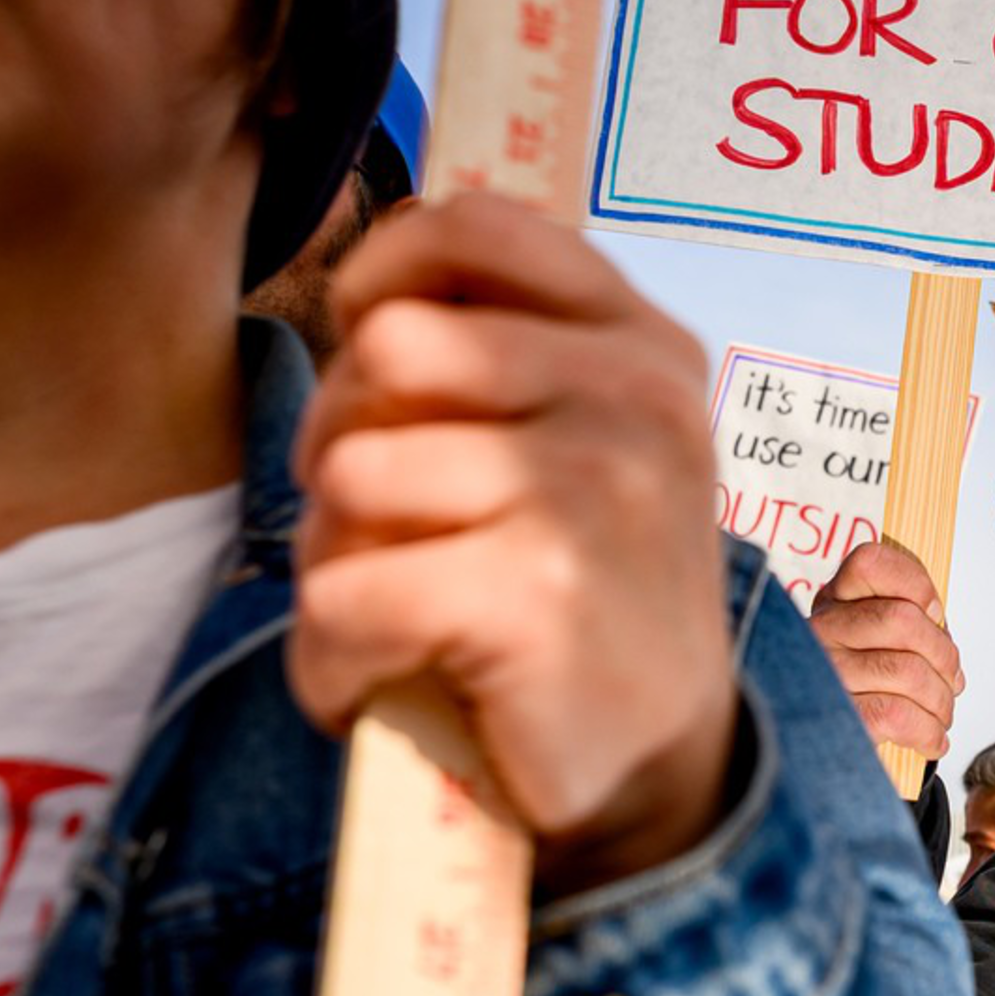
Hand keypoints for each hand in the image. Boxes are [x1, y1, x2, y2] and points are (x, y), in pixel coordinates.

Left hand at [289, 194, 735, 899]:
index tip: (382, 367)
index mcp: (644, 343)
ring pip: (351, 472)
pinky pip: (344, 589)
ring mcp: (592, 491)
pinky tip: (395, 683)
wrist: (658, 769)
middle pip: (388, 349)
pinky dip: (336, 659)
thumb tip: (368, 285)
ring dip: (336, 561)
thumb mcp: (584, 441)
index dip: (383, 280)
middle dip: (343, 443)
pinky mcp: (536, 592)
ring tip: (400, 613)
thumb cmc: (584, 590)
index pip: (475, 226)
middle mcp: (636, 399)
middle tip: (387, 527)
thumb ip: (505, 348)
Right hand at [808, 538, 963, 764]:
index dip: (915, 584)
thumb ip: (912, 625)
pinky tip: (932, 739)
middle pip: (903, 620)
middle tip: (952, 681)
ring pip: (907, 671)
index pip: (870, 562)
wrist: (829, 741)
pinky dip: (927, 732)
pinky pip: (897, 714)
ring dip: (941, 700)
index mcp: (838, 597)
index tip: (933, 613)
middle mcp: (822, 627)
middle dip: (944, 656)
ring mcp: (823, 670)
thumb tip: (946, 653)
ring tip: (943, 713)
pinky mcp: (834, 713)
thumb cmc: (872, 681)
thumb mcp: (886, 639)